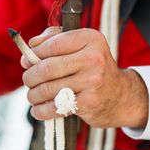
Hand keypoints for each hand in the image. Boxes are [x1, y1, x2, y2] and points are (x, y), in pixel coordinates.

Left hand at [21, 28, 147, 128]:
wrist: (122, 96)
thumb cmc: (93, 68)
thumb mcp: (81, 46)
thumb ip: (54, 39)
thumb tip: (29, 47)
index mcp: (90, 39)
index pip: (52, 44)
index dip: (33, 54)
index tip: (26, 61)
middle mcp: (93, 58)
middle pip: (46, 68)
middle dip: (30, 76)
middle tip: (28, 80)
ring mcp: (93, 81)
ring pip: (47, 89)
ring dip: (33, 95)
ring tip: (32, 96)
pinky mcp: (89, 103)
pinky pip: (55, 108)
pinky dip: (41, 111)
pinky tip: (38, 110)